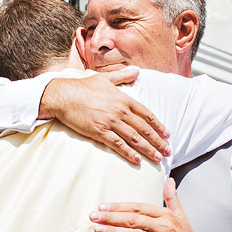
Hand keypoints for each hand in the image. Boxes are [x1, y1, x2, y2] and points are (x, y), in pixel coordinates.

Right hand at [39, 70, 170, 163]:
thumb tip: (137, 71)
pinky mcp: (99, 131)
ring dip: (147, 149)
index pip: (147, 114)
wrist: (63, 95)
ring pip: (134, 138)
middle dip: (158, 141)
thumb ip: (123, 76)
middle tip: (168, 151)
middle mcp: (120, 111)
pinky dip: (128, 152)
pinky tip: (136, 160)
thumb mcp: (105, 78)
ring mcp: (110, 121)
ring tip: (157, 158)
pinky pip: (117, 144)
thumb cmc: (83, 86)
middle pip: (144, 128)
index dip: (158, 125)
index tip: (167, 134)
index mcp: (124, 99)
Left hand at [89, 178, 205, 231]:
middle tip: (94, 217)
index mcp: (165, 215)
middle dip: (111, 218)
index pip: (138, 208)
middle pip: (133, 220)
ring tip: (98, 230)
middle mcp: (164, 227)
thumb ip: (172, 198)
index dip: (119, 207)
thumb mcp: (181, 216)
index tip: (103, 207)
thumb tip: (169, 180)